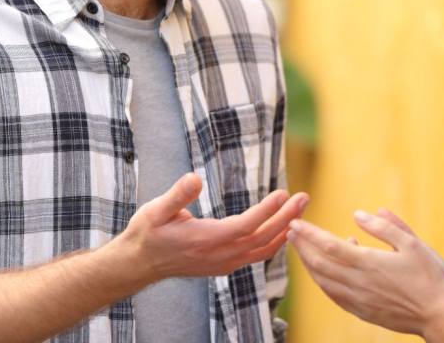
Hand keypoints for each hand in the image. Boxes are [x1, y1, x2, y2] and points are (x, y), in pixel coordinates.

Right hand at [109, 172, 308, 286]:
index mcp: (205, 241)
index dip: (266, 212)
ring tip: (301, 208)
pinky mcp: (224, 265)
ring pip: (262, 250)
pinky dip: (274, 242)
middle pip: (262, 239)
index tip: (283, 194)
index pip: (245, 227)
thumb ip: (177, 195)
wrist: (139, 263)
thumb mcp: (155, 210)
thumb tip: (194, 178)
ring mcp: (223, 264)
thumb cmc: (147, 233)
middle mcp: (219, 256)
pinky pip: (256, 256)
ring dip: (284, 229)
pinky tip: (284, 228)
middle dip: (286, 218)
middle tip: (304, 197)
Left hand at [287, 209, 443, 336]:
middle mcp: (359, 283)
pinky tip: (324, 274)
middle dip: (303, 248)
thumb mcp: (412, 243)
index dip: (309, 235)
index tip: (295, 224)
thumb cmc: (430, 277)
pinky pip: (334, 296)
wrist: (440, 316)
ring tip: (302, 250)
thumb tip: (357, 214)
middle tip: (290, 232)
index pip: (329, 246)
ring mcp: (359, 300)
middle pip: (320, 264)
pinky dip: (323, 282)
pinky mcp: (363, 312)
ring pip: (324, 282)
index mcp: (369, 263)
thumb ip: (383, 227)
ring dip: (309, 265)